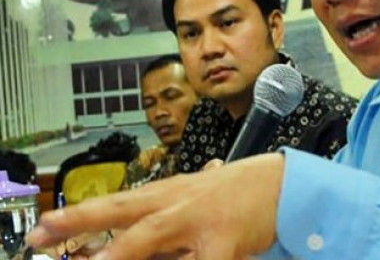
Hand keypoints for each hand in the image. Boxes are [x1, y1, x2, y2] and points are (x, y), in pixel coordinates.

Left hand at [27, 153, 284, 259]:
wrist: (282, 183)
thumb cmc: (238, 191)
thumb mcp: (199, 196)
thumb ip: (170, 209)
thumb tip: (140, 222)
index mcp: (171, 192)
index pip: (119, 202)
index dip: (80, 213)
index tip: (43, 227)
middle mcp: (178, 202)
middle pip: (123, 210)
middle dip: (81, 221)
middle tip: (42, 233)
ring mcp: (199, 220)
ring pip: (150, 237)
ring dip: (120, 252)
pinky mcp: (224, 240)